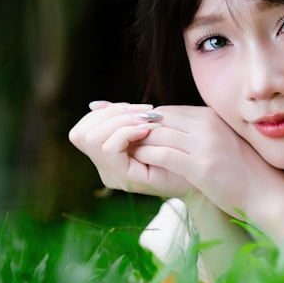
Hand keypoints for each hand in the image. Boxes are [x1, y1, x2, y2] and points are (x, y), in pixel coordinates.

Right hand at [68, 100, 193, 196]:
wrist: (202, 176)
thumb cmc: (180, 151)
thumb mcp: (147, 129)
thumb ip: (125, 119)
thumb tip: (96, 104)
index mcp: (107, 156)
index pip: (81, 130)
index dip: (104, 112)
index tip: (134, 108)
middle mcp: (104, 169)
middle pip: (81, 133)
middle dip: (111, 114)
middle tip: (142, 112)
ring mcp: (113, 176)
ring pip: (92, 139)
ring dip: (119, 121)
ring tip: (145, 121)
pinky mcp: (125, 179)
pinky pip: (109, 149)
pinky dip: (125, 132)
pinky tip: (146, 130)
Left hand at [127, 105, 280, 213]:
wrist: (264, 193)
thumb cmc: (240, 171)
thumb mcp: (220, 141)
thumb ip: (197, 131)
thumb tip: (167, 130)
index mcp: (211, 117)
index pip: (168, 111)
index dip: (147, 121)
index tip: (133, 132)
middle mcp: (207, 125)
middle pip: (159, 119)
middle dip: (138, 130)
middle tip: (122, 141)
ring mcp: (205, 145)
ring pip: (157, 134)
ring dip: (139, 143)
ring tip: (127, 153)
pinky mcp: (202, 166)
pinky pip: (163, 155)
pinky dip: (147, 156)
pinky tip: (139, 163)